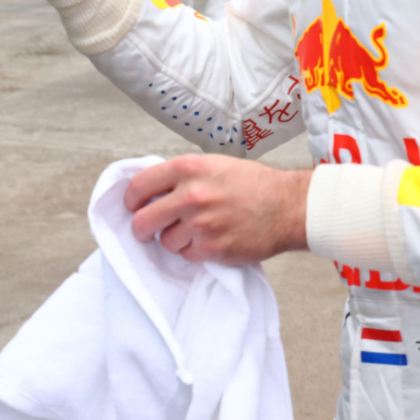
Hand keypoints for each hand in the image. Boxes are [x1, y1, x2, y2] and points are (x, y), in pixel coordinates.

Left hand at [125, 155, 311, 263]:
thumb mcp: (214, 164)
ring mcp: (201, 224)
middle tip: (147, 229)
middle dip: (142, 227)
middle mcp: (191, 195)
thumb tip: (152, 191)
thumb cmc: (253, 184)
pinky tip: (210, 239)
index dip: (131, 199)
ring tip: (195, 230)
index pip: (140, 185)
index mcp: (188, 168)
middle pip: (143, 220)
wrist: (287, 207)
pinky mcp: (212, 249)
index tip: (134, 205)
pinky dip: (194, 251)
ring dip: (174, 239)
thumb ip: (182, 176)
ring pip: (166, 241)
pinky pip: (187, 255)